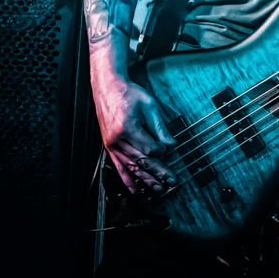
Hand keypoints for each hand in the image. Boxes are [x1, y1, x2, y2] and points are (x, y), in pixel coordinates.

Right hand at [91, 63, 177, 194]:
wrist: (107, 88)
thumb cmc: (127, 93)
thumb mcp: (149, 105)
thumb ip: (160, 127)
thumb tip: (170, 145)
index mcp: (127, 128)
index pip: (149, 149)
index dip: (161, 152)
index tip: (169, 149)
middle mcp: (117, 140)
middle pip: (141, 162)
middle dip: (158, 173)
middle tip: (171, 183)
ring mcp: (111, 145)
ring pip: (131, 167)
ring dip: (145, 180)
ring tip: (158, 189)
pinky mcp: (109, 147)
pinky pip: (118, 167)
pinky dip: (127, 179)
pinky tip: (134, 190)